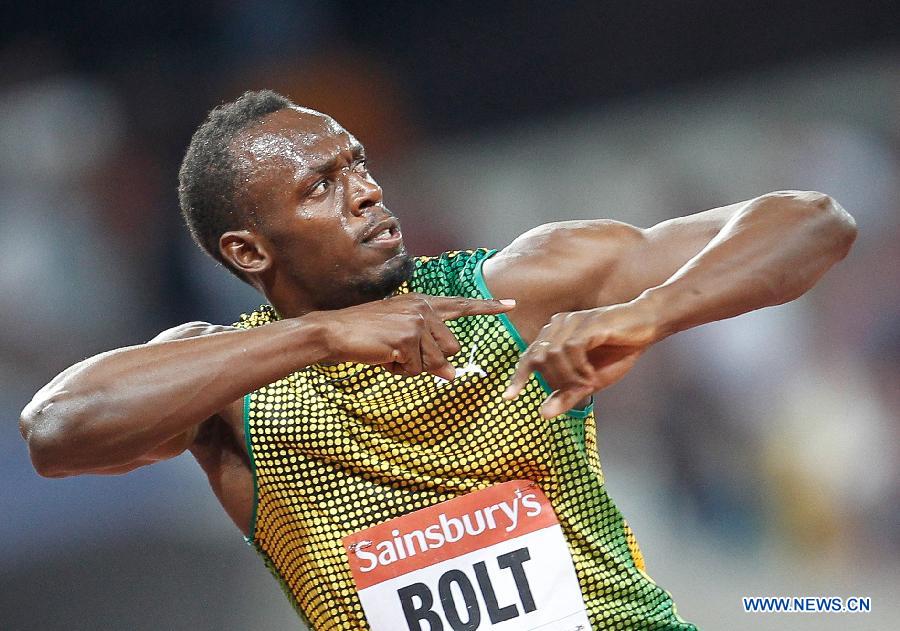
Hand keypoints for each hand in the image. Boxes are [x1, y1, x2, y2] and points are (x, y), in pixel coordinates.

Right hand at [311, 293, 515, 379]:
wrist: (334, 332)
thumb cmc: (366, 336)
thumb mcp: (401, 341)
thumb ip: (429, 351)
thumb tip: (452, 375)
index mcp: (423, 303)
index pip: (462, 305)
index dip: (489, 307)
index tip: (512, 304)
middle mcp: (424, 308)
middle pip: (451, 348)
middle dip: (429, 360)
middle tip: (399, 353)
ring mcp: (417, 321)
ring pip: (436, 362)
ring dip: (412, 367)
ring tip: (388, 353)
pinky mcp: (408, 337)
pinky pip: (417, 370)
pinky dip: (400, 372)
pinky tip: (383, 358)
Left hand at [503, 299, 660, 417]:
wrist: (646, 326)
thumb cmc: (617, 351)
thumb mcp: (589, 380)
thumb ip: (566, 395)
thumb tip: (543, 415)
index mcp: (553, 335)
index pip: (529, 357)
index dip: (518, 377)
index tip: (508, 398)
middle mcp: (557, 325)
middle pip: (539, 359)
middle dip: (556, 381)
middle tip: (579, 388)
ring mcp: (571, 322)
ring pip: (553, 355)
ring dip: (569, 376)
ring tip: (587, 381)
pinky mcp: (587, 323)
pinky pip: (571, 349)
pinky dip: (579, 367)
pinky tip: (592, 374)